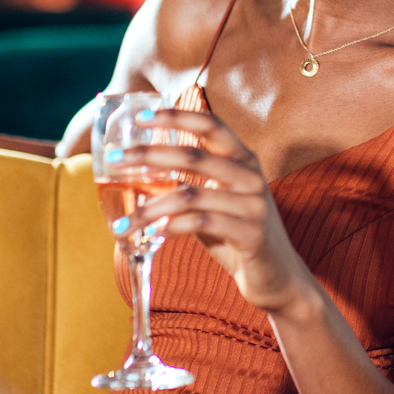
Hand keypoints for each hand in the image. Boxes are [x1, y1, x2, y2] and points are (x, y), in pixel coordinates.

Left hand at [109, 109, 314, 314]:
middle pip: (194, 155)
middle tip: (116, 160)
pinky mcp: (251, 234)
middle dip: (149, 155)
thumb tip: (139, 175)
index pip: (210, 125)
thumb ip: (189, 186)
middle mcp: (251, 177)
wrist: (278, 278)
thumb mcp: (216, 203)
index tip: (142, 116)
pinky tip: (154, 233)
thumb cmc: (240, 237)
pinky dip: (172, 226)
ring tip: (123, 221)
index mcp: (244, 161)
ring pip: (190, 195)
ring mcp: (254, 205)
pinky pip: (202, 223)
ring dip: (150, 207)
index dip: (176, 116)